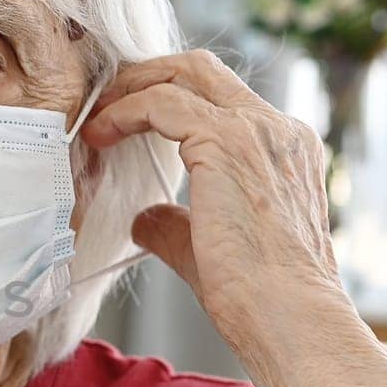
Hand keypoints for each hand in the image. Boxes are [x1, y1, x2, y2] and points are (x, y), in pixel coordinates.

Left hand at [78, 50, 347, 351]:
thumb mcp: (209, 248)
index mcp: (285, 149)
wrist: (290, 317)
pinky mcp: (226, 142)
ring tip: (97, 118)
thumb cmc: (259, 297)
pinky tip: (101, 135)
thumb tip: (145, 217)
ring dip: (130, 90)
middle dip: (145, 75)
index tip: (126, 118)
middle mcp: (278, 130)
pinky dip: (126, 112)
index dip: (168, 96)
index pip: (223, 96)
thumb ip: (177, 225)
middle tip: (105, 101)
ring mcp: (257, 131)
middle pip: (202, 68)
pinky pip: (162, 103)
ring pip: (183, 74)